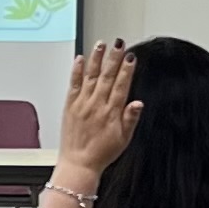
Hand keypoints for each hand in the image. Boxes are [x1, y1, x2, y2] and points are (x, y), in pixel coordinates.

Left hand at [50, 41, 141, 188]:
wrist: (79, 164)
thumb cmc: (101, 153)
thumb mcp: (124, 139)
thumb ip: (131, 118)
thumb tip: (138, 103)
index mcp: (112, 112)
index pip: (122, 85)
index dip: (127, 69)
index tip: (131, 56)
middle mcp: (97, 105)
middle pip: (107, 76)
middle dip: (114, 58)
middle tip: (119, 43)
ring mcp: (82, 103)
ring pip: (90, 76)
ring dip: (96, 59)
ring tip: (101, 44)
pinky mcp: (70, 105)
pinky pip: (73, 84)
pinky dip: (76, 70)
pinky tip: (79, 59)